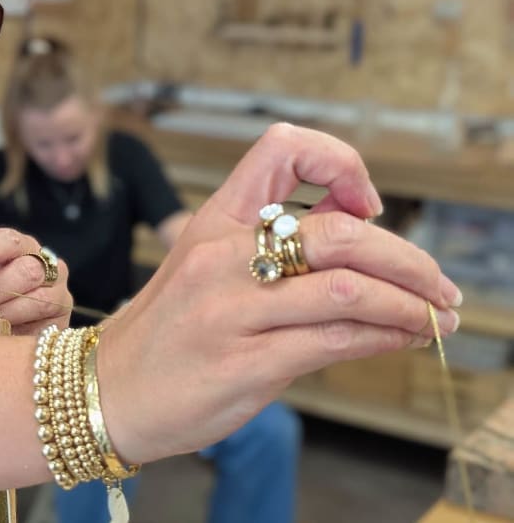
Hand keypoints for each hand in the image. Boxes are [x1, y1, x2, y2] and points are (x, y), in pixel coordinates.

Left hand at [0, 228, 72, 334]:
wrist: (2, 335)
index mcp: (21, 248)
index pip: (10, 240)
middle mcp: (46, 266)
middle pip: (28, 270)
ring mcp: (59, 293)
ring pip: (40, 299)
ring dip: (9, 313)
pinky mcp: (62, 322)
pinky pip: (47, 325)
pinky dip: (23, 330)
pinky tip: (5, 335)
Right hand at [98, 124, 461, 463]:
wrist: (104, 391)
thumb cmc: (163, 333)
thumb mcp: (204, 270)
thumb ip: (271, 250)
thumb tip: (361, 238)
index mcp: (212, 222)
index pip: (282, 151)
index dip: (340, 163)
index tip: (367, 202)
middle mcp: (220, 257)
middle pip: (339, 230)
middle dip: (407, 257)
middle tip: (438, 283)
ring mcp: (230, 310)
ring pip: (347, 287)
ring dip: (409, 303)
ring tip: (435, 317)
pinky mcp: (243, 364)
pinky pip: (335, 340)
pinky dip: (385, 336)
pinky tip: (403, 339)